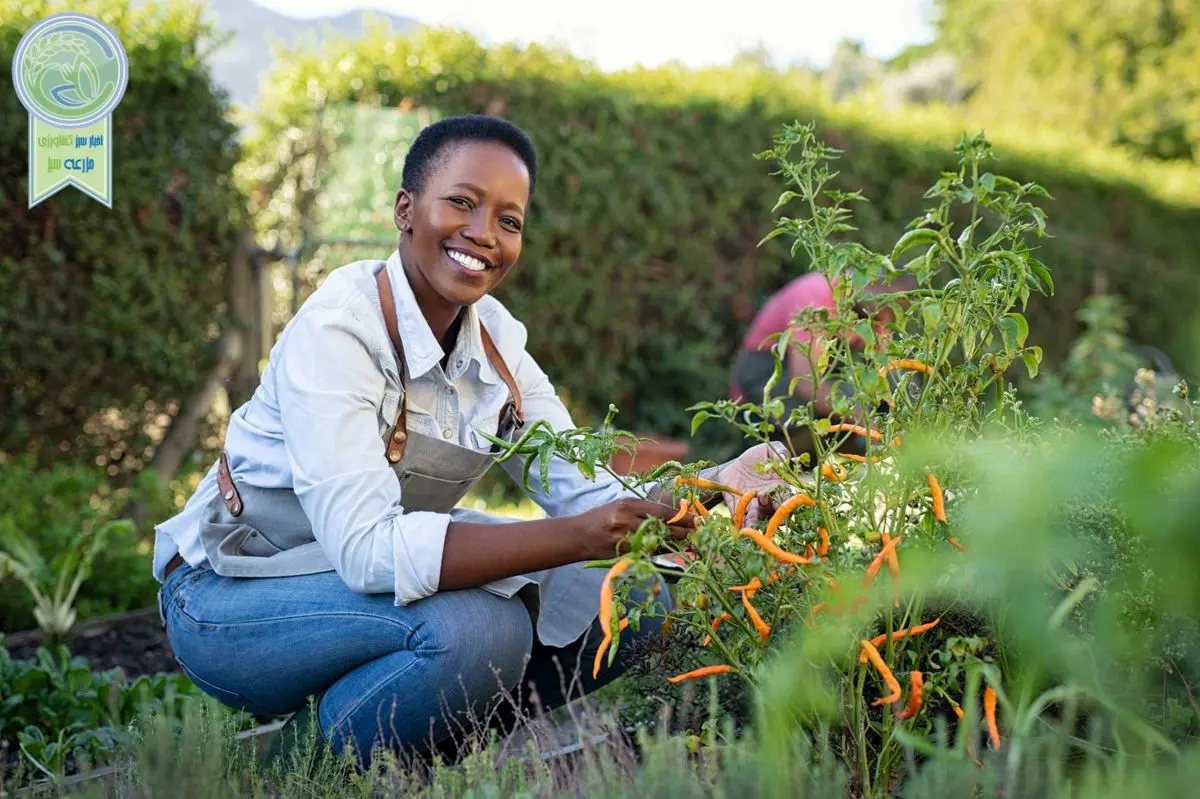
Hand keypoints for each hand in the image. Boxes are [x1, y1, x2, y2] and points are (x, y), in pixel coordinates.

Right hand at [577, 497, 696, 560]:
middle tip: (700, 533)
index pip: (661, 512)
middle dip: (684, 532)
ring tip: (689, 542)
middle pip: (663, 528)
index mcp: (628, 505)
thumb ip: (644, 509)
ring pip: (657, 543)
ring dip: (675, 543)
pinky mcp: (622, 554)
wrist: (578, 536)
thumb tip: (672, 514)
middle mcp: (626, 521)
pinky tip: (670, 549)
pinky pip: (647, 553)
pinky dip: (659, 551)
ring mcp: (624, 539)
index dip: (682, 517)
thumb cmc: (602, 518)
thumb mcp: (621, 505)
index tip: (698, 519)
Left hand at [711, 441, 791, 526]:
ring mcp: (754, 507)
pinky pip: (741, 519)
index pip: (787, 500)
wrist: (733, 465)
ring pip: (758, 519)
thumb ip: (780, 452)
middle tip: (768, 510)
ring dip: (757, 522)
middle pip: (774, 513)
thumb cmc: (756, 458)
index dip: (787, 505)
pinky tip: (741, 528)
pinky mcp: (739, 509)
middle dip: (773, 515)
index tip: (786, 508)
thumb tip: (784, 458)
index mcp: (779, 488)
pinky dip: (741, 524)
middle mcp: (769, 501)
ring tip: (753, 524)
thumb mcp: (768, 450)